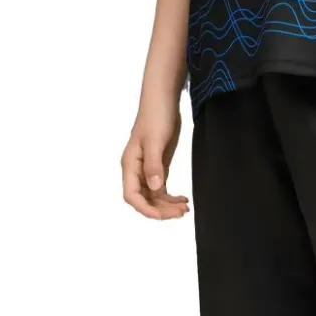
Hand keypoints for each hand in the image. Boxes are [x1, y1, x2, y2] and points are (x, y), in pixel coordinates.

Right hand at [121, 102, 188, 219]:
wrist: (164, 99)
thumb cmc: (156, 115)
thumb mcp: (155, 140)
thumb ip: (154, 165)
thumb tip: (154, 187)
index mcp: (130, 164)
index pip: (132, 196)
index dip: (146, 209)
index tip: (162, 215)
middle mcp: (136, 170)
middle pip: (145, 200)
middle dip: (161, 209)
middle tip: (182, 211)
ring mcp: (147, 170)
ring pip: (154, 197)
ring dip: (168, 205)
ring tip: (185, 207)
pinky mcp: (158, 167)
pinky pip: (161, 190)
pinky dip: (171, 197)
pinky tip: (183, 199)